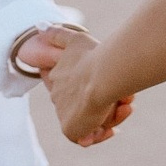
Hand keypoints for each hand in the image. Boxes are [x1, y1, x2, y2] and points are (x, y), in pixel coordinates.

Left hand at [37, 29, 134, 147]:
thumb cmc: (94, 56)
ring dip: (110, 115)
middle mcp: (58, 95)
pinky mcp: (70, 129)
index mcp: (57, 77)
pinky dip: (100, 134)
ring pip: (90, 119)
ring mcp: (63, 113)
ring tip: (125, 107)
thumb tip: (40, 27)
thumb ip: (57, 34)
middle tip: (126, 98)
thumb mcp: (76, 39)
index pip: (60, 83)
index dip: (80, 85)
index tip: (101, 88)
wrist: (101, 76)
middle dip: (106, 102)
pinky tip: (112, 130)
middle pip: (83, 103)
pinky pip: (86, 137)